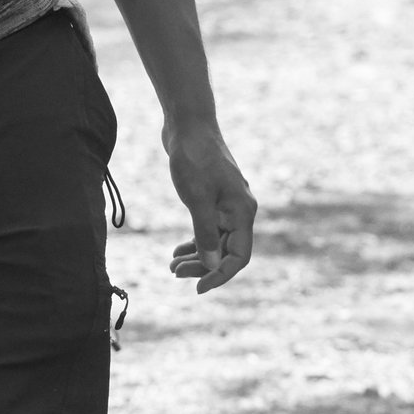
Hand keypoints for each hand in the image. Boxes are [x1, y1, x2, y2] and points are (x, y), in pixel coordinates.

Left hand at [162, 118, 255, 293]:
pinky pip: (208, 228)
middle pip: (226, 251)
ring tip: (171, 266)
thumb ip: (205, 234)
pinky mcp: (212, 197)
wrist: (188, 124)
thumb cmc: (194, 157)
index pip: (239, 256)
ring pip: (216, 241)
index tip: (198, 289)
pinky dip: (194, 241)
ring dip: (196, 256)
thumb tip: (212, 267)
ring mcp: (226, 203)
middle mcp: (239, 209)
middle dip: (203, 266)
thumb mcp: (197, 199)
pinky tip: (177, 250)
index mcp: (242, 211)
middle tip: (174, 273)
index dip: (220, 275)